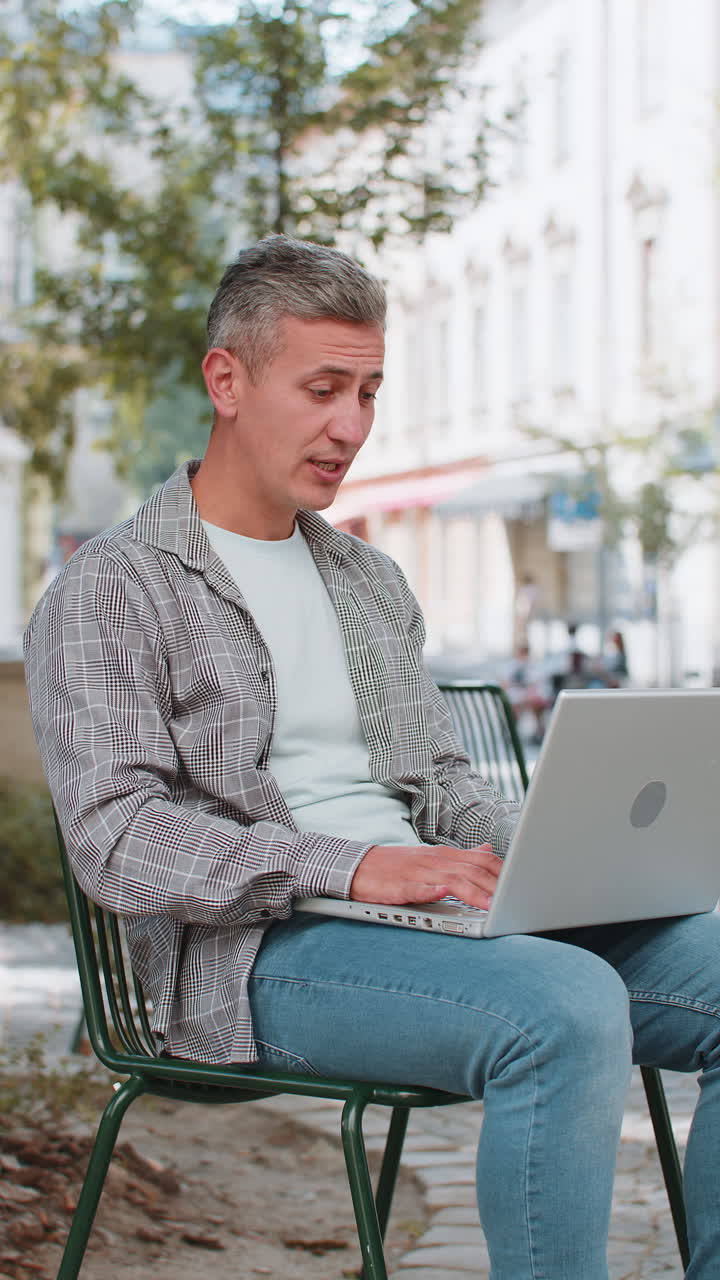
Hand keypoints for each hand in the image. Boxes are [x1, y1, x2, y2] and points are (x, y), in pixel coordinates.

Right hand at [350, 843, 501, 908]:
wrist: (358, 866)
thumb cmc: (397, 865)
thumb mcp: (433, 858)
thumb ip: (462, 856)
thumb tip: (488, 848)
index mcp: (444, 855)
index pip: (480, 861)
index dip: (503, 873)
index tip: (521, 886)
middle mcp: (435, 861)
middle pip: (471, 871)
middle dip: (494, 887)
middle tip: (514, 902)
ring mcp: (417, 872)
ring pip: (450, 880)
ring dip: (472, 893)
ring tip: (490, 906)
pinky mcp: (399, 885)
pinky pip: (417, 888)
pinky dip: (431, 890)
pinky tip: (443, 894)